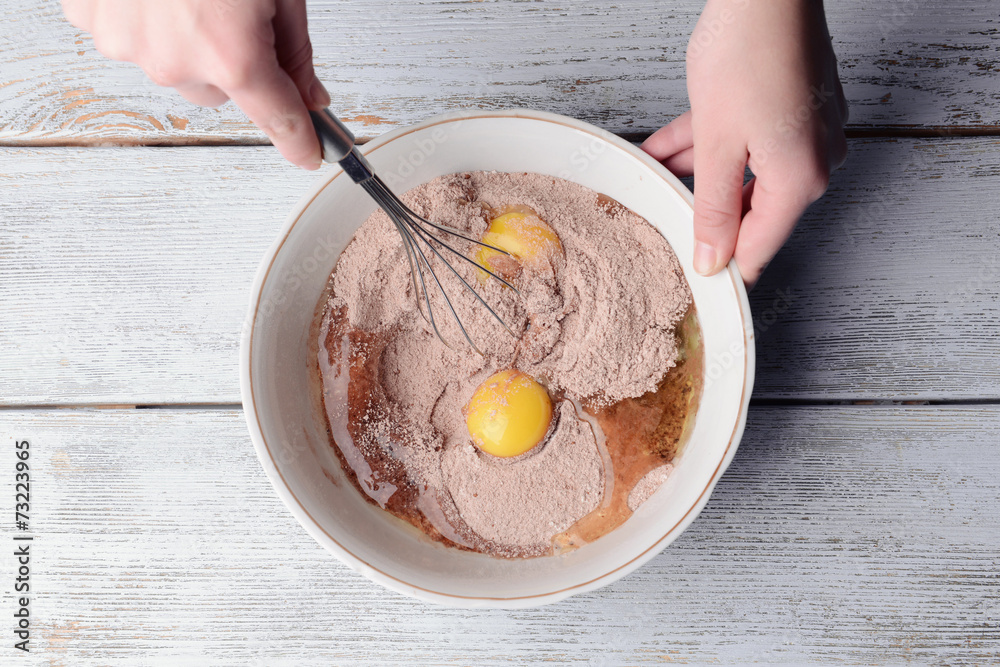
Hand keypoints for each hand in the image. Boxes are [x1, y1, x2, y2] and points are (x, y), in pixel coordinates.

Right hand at [62, 0, 328, 169]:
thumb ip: (294, 50)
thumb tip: (308, 93)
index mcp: (233, 55)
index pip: (277, 119)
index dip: (299, 140)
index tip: (309, 154)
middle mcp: (175, 61)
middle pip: (220, 91)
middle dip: (235, 61)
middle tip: (235, 8)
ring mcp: (127, 42)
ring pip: (174, 66)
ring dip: (186, 38)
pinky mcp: (90, 18)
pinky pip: (131, 37)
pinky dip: (145, 16)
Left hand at [641, 0, 847, 286]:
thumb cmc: (749, 51)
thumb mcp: (717, 144)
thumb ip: (714, 209)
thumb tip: (712, 259)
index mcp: (801, 181)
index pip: (757, 249)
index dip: (718, 265)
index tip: (686, 275)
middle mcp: (814, 162)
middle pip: (750, 211)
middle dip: (699, 212)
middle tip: (659, 216)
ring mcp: (807, 134)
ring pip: (742, 173)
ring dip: (694, 175)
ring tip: (650, 173)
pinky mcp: (793, 110)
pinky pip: (745, 143)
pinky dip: (707, 147)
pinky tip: (662, 149)